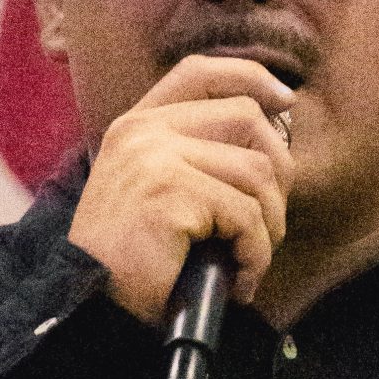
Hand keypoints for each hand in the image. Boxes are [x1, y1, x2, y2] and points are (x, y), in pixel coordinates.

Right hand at [68, 57, 295, 321]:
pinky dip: (255, 255)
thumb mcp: (155, 191)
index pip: (200, 73)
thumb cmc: (133, 261)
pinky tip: (239, 279)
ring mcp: (156, 157)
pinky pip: (247, 215)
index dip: (250, 77)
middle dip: (278, 173)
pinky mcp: (171, 191)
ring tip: (248, 260)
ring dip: (268, 226)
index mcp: (138, 125)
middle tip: (268, 225)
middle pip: (247, 118)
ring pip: (257, 171)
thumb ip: (194, 156)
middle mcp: (145, 132)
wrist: (93, 305)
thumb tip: (273, 134)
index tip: (286, 100)